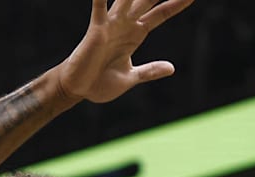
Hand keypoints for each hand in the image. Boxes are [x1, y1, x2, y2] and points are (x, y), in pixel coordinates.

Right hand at [57, 0, 195, 103]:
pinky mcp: (97, 29)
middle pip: (147, 0)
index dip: (175, 4)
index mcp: (135, 34)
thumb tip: (171, 68)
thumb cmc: (100, 83)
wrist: (79, 90)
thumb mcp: (131, 78)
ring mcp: (111, 25)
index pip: (160, 14)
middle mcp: (125, 25)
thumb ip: (149, 71)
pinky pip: (100, 8)